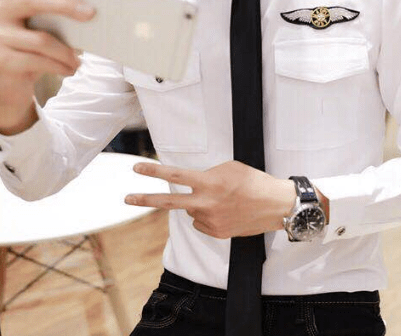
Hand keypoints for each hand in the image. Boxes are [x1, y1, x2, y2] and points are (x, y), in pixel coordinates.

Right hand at [0, 0, 95, 133]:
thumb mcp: (39, 31)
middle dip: (66, 5)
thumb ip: (53, 19)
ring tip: (78, 60)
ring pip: (43, 39)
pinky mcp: (1, 59)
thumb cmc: (30, 53)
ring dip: (67, 51)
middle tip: (91, 13)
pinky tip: (70, 69)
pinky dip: (61, 66)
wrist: (7, 89)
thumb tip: (90, 15)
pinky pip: (41, 60)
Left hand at [125, 161, 295, 238]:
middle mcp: (206, 203)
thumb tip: (193, 185)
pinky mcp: (217, 233)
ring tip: (223, 200)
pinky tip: (225, 212)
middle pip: (168, 202)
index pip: (175, 176)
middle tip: (126, 198)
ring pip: (192, 211)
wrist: (274, 205)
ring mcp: (211, 221)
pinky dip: (209, 217)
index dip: (154, 171)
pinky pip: (202, 223)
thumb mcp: (229, 168)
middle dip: (145, 199)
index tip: (136, 168)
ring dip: (200, 204)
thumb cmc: (253, 182)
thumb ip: (207, 175)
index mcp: (209, 183)